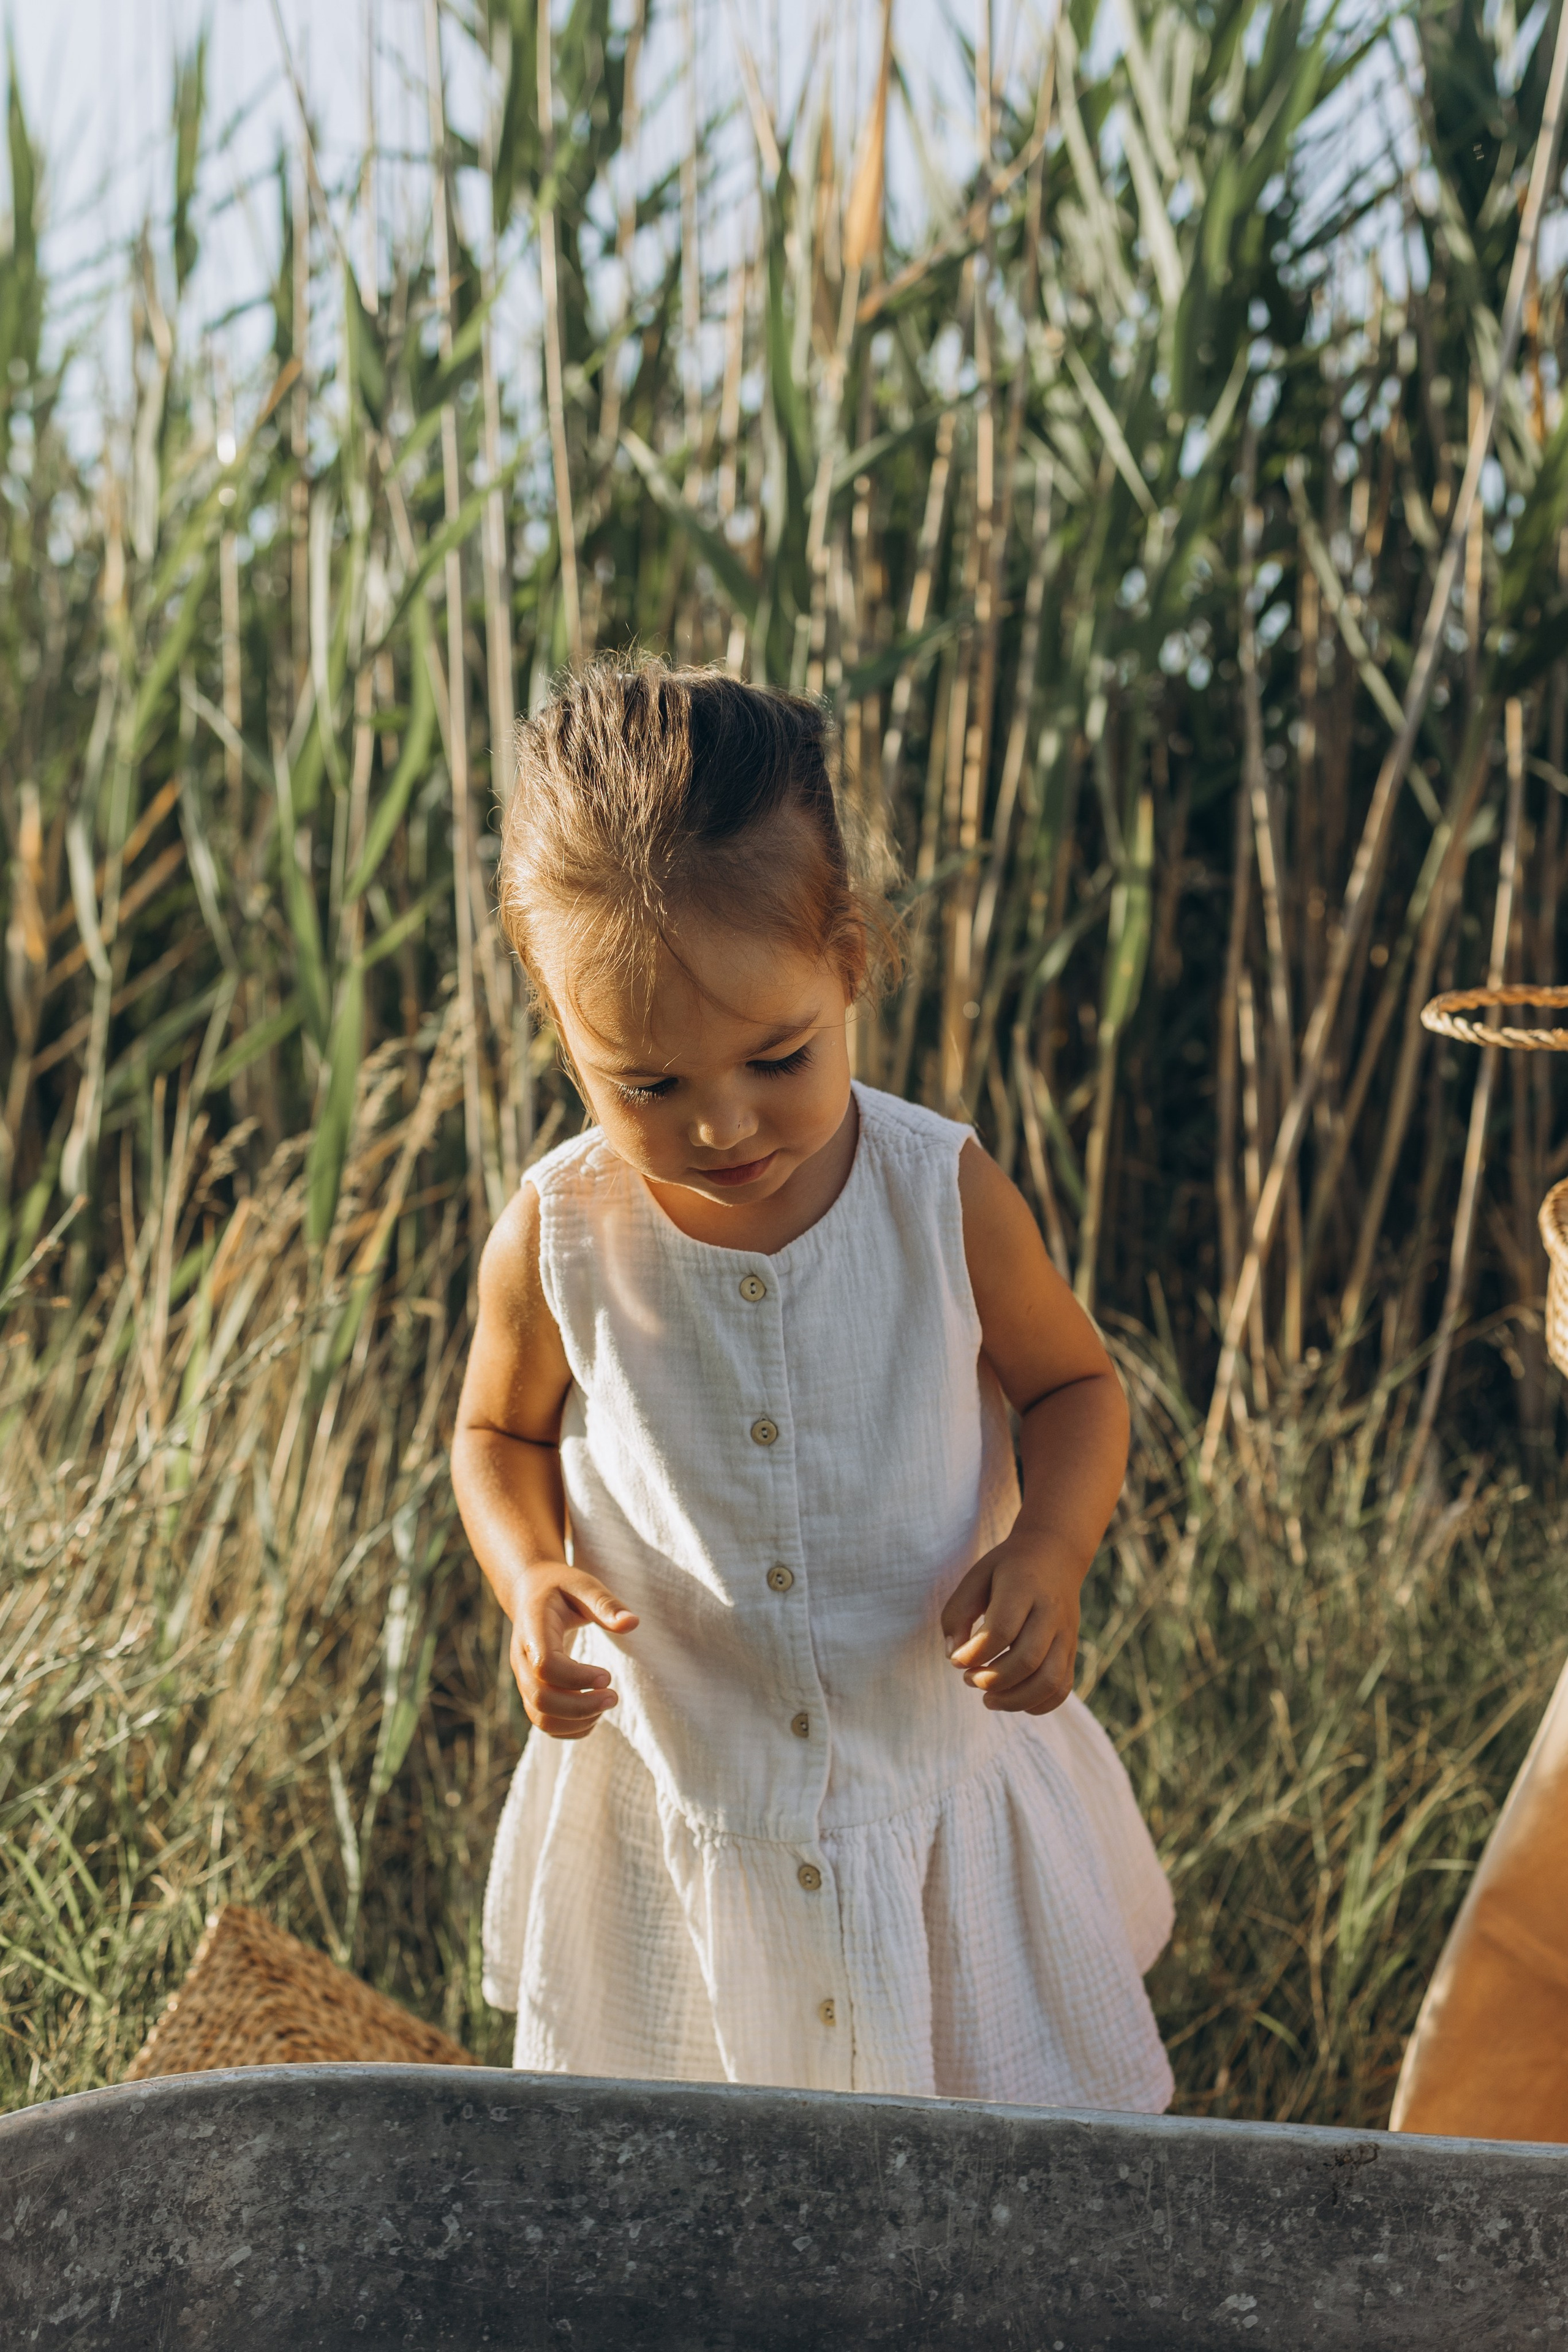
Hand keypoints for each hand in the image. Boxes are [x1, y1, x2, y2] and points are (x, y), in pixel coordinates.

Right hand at [509, 1562, 638, 1739]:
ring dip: (577, 1721)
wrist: (530, 1593)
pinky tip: (595, 1715)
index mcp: (532, 1629)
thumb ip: (605, 1604)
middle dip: (581, 1706)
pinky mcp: (532, 1691)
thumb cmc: (561, 1588)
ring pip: (540, 1716)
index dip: (576, 1677)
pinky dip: (570, 1729)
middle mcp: (521, 1658)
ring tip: (606, 1704)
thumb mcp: (584, 1585)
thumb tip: (633, 1623)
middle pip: (541, 1698)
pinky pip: (543, 1723)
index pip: (545, 1665)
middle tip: (614, 1697)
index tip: (607, 1676)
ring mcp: (524, 1678)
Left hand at [940, 1534, 1081, 1714]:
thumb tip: (954, 1658)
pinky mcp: (1071, 1650)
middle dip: (992, 1680)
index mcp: (1024, 1587)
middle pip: (1027, 1660)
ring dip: (1015, 1699)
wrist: (1055, 1553)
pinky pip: (1062, 1688)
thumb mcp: (975, 1577)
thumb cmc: (1006, 1569)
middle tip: (969, 1679)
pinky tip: (1012, 1699)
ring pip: (1049, 1680)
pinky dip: (1038, 1705)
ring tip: (988, 1699)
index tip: (957, 1660)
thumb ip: (957, 1614)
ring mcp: (1066, 1633)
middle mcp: (1050, 1612)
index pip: (1002, 1630)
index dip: (975, 1654)